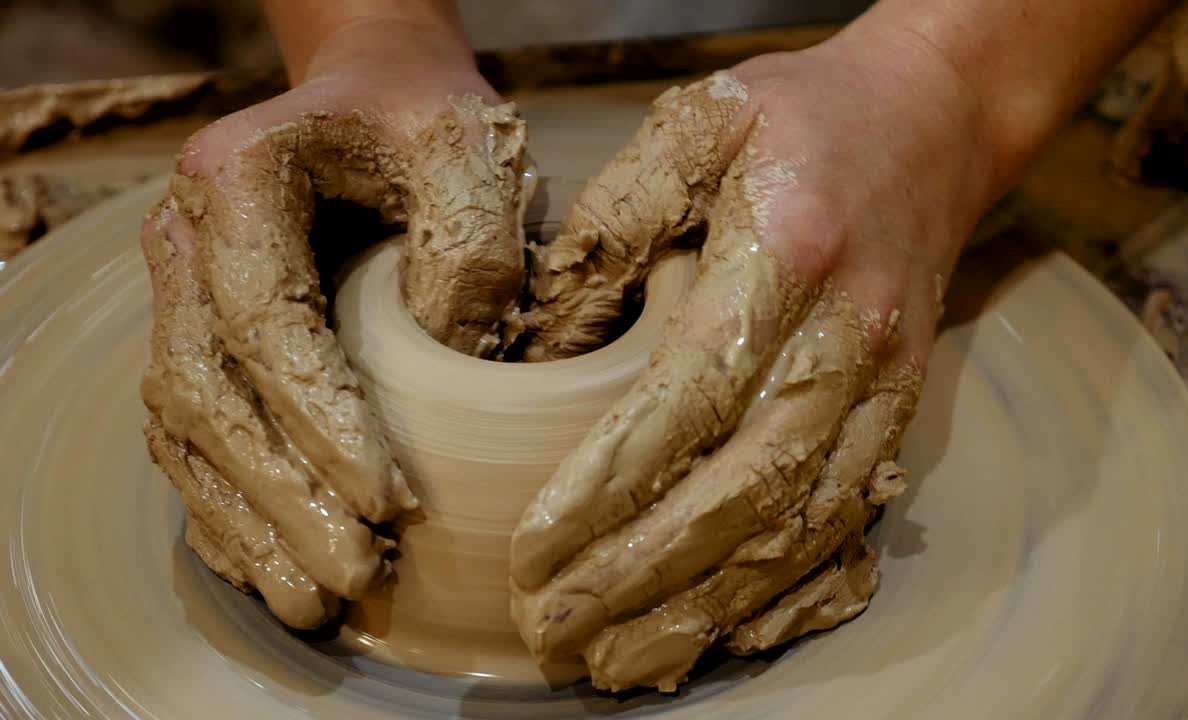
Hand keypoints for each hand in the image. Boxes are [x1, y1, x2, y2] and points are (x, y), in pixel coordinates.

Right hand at [140, 18, 529, 627]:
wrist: (373, 100)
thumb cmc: (424, 125)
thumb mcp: (468, 152)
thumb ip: (470, 248)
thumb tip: (453, 371)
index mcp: (240, 181)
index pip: (264, 318)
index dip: (318, 418)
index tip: (388, 501)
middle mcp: (184, 240)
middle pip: (208, 389)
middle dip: (282, 494)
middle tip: (358, 574)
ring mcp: (179, 294)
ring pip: (186, 429)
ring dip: (248, 523)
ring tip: (317, 600)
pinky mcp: (198, 339)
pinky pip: (190, 439)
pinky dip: (227, 511)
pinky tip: (273, 569)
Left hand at [510, 28, 995, 690]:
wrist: (936, 119)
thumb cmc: (804, 116)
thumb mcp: (699, 121)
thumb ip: (617, 212)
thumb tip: (547, 332)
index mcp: (786, 253)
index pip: (689, 398)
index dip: (610, 486)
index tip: (536, 552)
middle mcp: (847, 334)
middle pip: (746, 486)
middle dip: (644, 575)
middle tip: (555, 631)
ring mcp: (886, 381)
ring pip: (800, 523)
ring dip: (707, 605)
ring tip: (619, 660)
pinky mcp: (903, 409)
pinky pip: (850, 520)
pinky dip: (787, 591)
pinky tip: (723, 634)